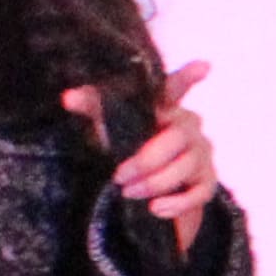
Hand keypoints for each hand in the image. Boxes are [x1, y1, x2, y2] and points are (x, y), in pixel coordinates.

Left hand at [65, 57, 219, 243]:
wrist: (142, 191)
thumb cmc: (126, 148)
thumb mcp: (107, 127)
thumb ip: (92, 107)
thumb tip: (68, 98)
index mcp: (165, 109)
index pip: (176, 89)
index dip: (188, 78)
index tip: (203, 66)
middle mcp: (189, 127)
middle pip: (177, 138)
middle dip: (146, 160)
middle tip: (118, 177)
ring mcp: (202, 155)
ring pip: (186, 167)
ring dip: (154, 183)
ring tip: (128, 193)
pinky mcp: (207, 183)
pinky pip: (199, 193)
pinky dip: (175, 204)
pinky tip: (155, 209)